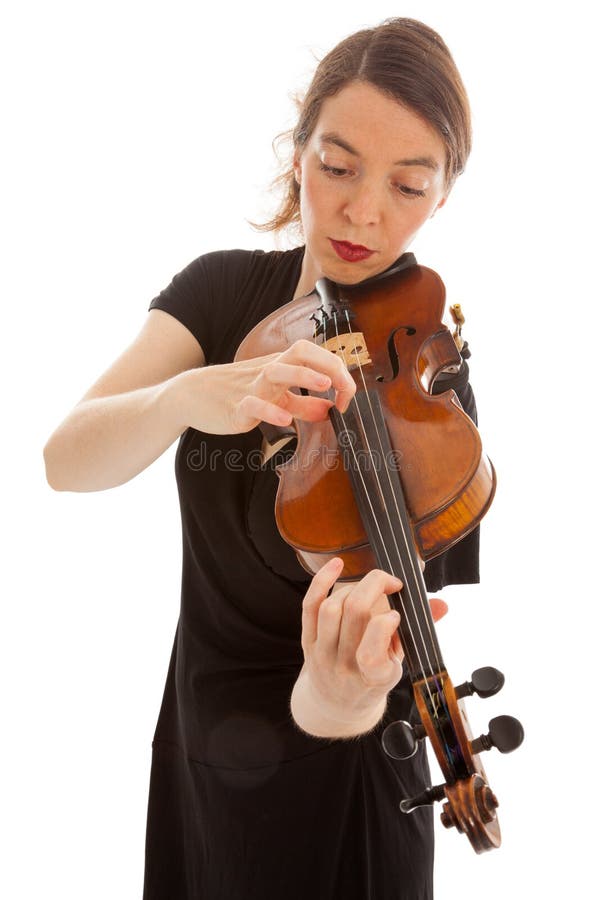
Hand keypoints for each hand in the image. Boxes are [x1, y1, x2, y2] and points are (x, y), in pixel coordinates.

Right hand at [177, 339, 355, 434]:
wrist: (191, 395)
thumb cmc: (235, 392)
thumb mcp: (274, 397)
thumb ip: (302, 404)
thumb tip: (329, 411)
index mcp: (280, 365)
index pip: (315, 356)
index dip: (338, 373)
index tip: (347, 398)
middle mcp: (268, 371)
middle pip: (301, 352)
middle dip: (328, 365)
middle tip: (345, 387)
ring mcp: (251, 387)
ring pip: (277, 371)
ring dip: (303, 376)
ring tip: (324, 386)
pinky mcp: (235, 407)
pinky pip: (252, 405)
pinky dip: (269, 411)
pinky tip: (284, 422)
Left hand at [291, 557, 447, 737]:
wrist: (338, 704)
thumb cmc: (373, 678)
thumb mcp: (399, 662)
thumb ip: (418, 630)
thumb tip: (442, 605)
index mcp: (374, 677)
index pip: (370, 653)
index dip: (383, 625)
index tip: (396, 615)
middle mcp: (345, 667)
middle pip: (354, 613)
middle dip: (375, 586)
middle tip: (390, 582)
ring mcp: (322, 654)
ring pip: (332, 607)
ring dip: (353, 587)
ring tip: (367, 588)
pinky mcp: (307, 641)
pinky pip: (310, 605)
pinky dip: (322, 580)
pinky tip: (337, 564)